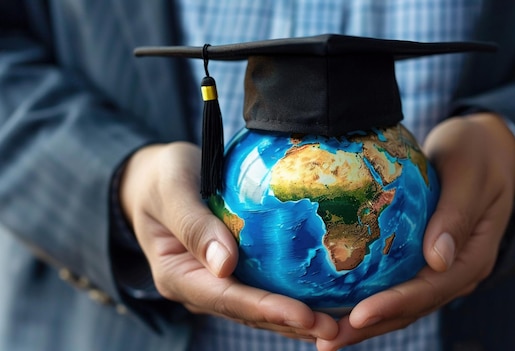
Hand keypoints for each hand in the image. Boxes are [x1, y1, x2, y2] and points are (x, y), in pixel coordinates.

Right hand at [120, 142, 337, 340]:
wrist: (154, 180)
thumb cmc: (161, 178)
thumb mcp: (172, 189)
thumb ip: (194, 224)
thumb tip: (225, 265)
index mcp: (177, 274)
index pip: (227, 298)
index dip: (267, 309)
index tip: (305, 315)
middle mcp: (197, 287)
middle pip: (247, 312)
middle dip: (290, 323)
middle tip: (334, 330)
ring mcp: (214, 283)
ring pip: (257, 307)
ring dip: (295, 318)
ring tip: (337, 325)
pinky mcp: (230, 272)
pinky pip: (262, 287)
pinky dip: (291, 295)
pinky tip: (324, 297)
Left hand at [316, 113, 514, 349]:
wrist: (489, 148)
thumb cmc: (478, 153)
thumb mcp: (470, 175)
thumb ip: (455, 215)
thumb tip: (438, 259)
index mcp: (473, 257)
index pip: (430, 289)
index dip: (394, 305)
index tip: (357, 316)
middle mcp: (457, 271)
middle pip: (411, 307)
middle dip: (370, 326)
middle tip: (327, 341)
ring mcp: (441, 268)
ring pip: (401, 303)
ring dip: (365, 321)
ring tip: (324, 335)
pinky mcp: (424, 258)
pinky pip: (395, 283)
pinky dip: (367, 295)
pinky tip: (335, 302)